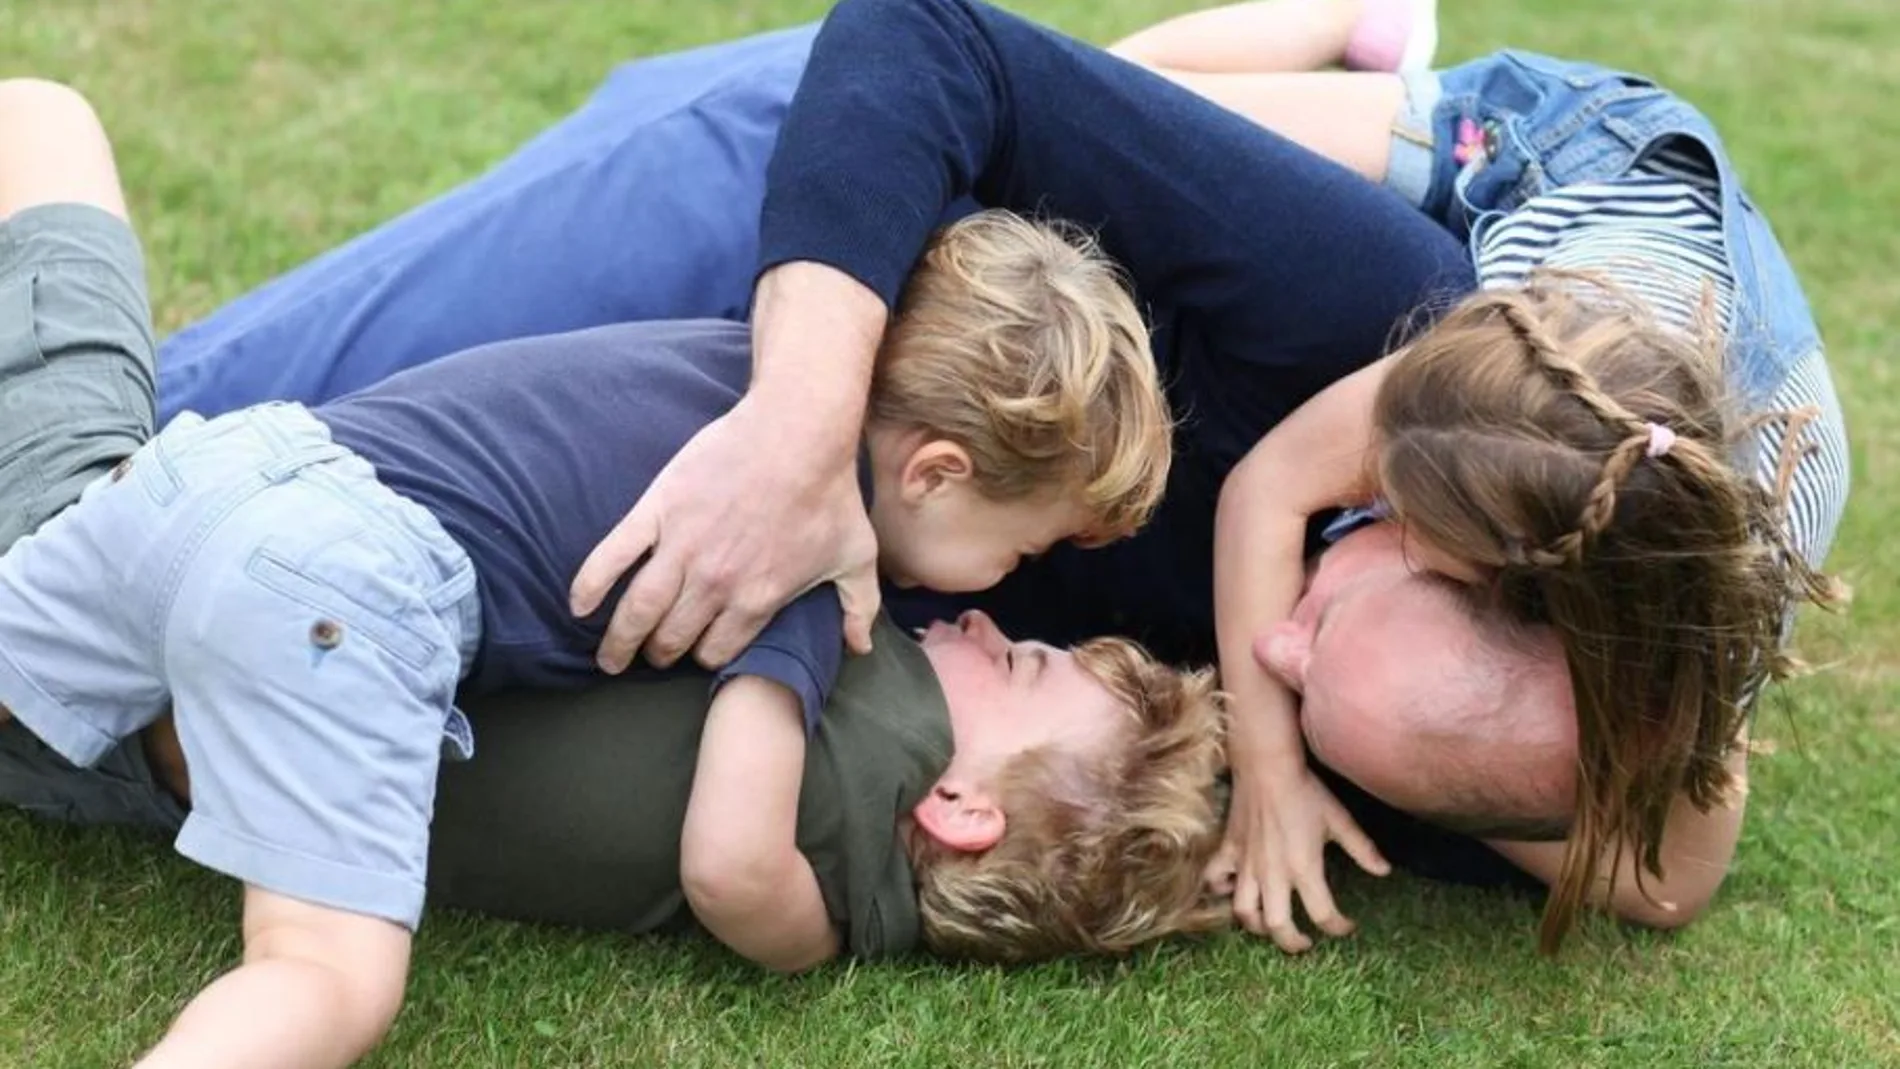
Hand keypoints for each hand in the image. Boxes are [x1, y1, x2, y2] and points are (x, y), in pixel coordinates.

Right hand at [570, 393, 880, 672]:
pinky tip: (578, 606)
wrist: (797, 432)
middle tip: (651, 655)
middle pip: (673, 637)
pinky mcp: (657, 511)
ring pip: (639, 610)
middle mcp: (714, 582)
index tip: (696, 653)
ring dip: (619, 640)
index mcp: (757, 598)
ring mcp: (681, 547)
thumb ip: (859, 607)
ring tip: (608, 657)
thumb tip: (860, 647)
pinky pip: (612, 556)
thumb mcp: (856, 555)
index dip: (704, 656)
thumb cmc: (829, 493)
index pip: (716, 650)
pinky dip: (591, 584)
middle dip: (660, 653)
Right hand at [1206, 757, 1389, 952]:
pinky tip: (1234, 889)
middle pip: (1278, 927)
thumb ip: (1363, 849)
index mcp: (1304, 869)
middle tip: (1304, 942)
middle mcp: (1274, 874)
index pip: (1324, 915)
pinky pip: (1217, 880)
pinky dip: (1222, 890)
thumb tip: (1385, 871)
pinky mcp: (1229, 851)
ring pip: (1244, 912)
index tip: (1347, 926)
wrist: (1267, 766)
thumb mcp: (1340, 820)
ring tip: (1270, 923)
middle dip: (1292, 944)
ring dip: (1257, 925)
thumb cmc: (1305, 791)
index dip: (1339, 927)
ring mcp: (1247, 865)